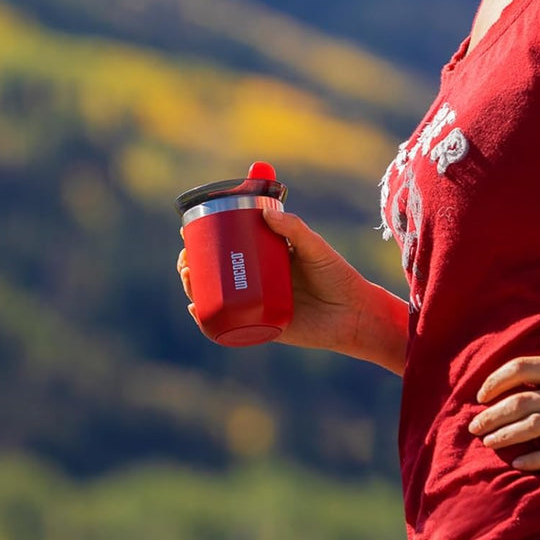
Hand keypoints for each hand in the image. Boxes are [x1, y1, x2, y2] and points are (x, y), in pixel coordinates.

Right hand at [176, 212, 370, 352]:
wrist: (354, 315)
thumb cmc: (338, 276)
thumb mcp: (316, 248)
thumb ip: (295, 229)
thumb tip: (266, 211)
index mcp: (266, 260)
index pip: (229, 247)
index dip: (205, 240)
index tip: (187, 229)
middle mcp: (257, 283)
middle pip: (215, 273)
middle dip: (191, 265)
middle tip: (185, 256)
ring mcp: (257, 306)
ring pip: (216, 298)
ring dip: (194, 288)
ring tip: (187, 276)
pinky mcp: (261, 329)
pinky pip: (229, 327)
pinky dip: (208, 321)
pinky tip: (195, 309)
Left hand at [466, 320, 539, 470]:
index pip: (522, 369)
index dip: (496, 380)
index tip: (482, 394)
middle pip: (521, 402)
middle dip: (492, 415)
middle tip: (475, 425)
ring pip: (534, 428)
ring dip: (506, 436)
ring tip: (488, 443)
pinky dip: (536, 459)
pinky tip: (518, 464)